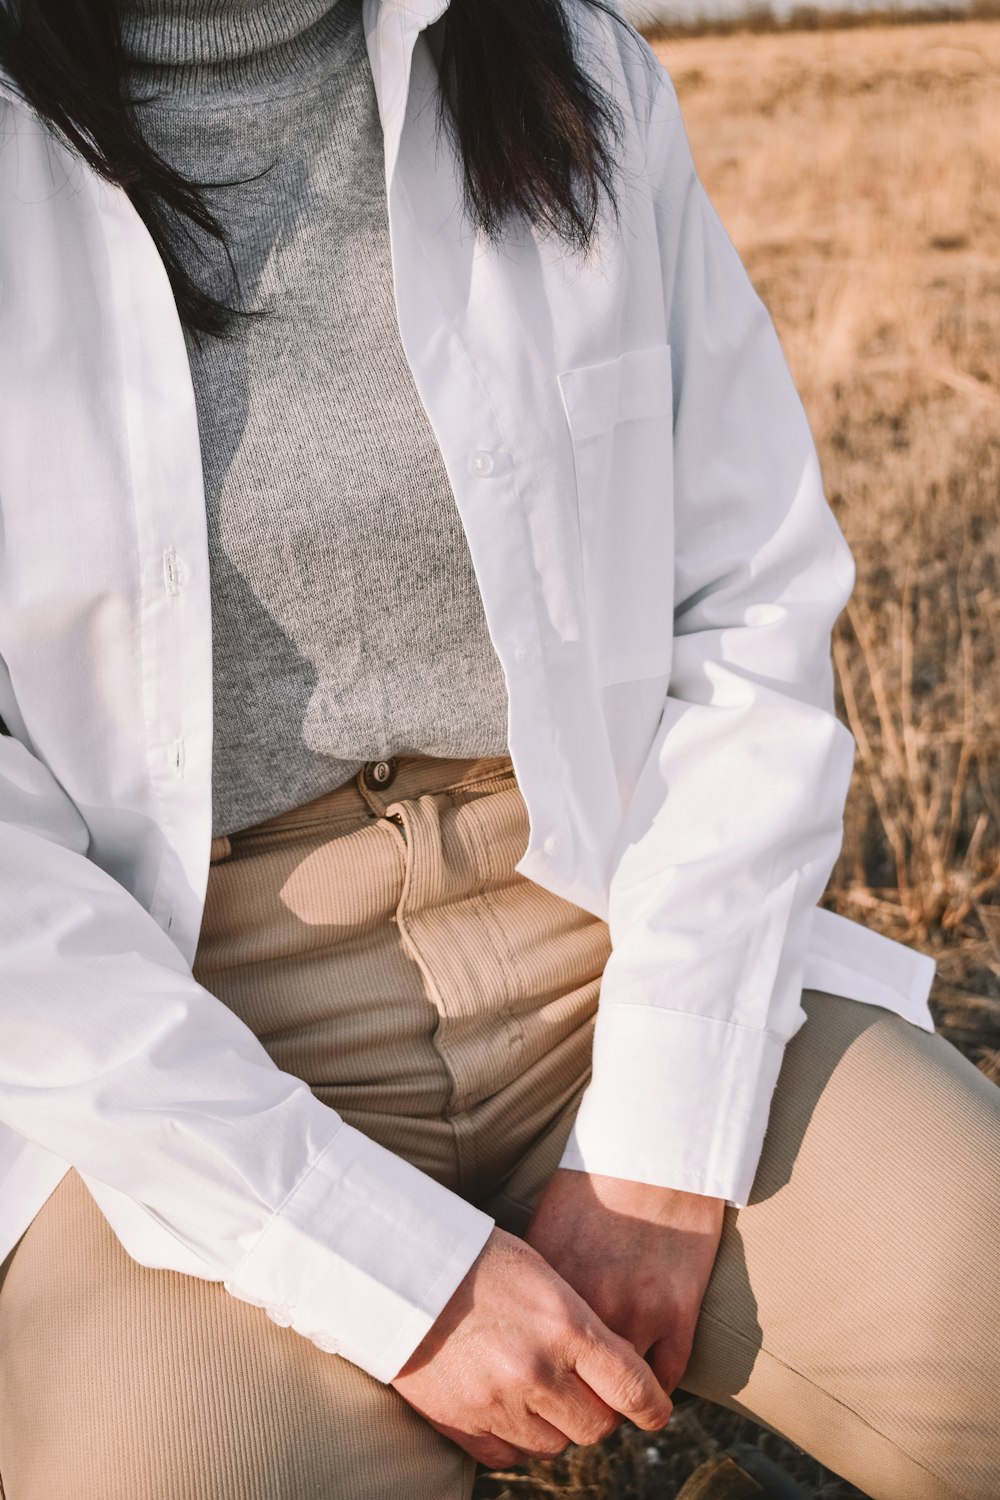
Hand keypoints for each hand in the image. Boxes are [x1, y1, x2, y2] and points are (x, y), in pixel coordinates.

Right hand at [391, 1226, 672, 1468]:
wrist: (403, 1268)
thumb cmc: (480, 1259)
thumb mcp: (545, 1274)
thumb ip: (580, 1323)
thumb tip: (612, 1366)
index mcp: (565, 1327)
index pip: (633, 1388)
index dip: (653, 1407)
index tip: (654, 1411)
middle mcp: (537, 1371)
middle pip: (597, 1427)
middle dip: (597, 1412)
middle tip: (582, 1389)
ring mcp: (498, 1403)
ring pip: (554, 1446)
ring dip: (554, 1425)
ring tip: (536, 1388)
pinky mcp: (462, 1424)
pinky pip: (509, 1456)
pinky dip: (514, 1437)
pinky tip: (505, 1402)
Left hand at [525, 1169, 724, 1394]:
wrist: (656, 1149)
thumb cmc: (596, 1181)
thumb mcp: (547, 1225)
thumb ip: (534, 1282)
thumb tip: (515, 1326)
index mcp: (550, 1284)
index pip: (533, 1359)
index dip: (532, 1382)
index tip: (534, 1390)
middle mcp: (591, 1304)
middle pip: (575, 1389)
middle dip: (572, 1404)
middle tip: (571, 1411)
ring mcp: (638, 1311)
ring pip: (622, 1395)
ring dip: (616, 1403)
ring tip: (609, 1405)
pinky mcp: (680, 1311)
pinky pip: (667, 1378)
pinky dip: (656, 1391)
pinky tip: (647, 1389)